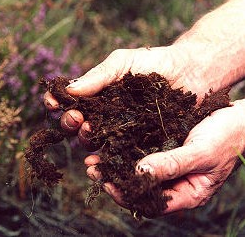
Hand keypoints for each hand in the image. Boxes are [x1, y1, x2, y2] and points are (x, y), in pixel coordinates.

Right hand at [44, 46, 204, 142]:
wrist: (192, 73)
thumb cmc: (156, 62)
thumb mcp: (123, 62)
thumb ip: (98, 75)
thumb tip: (68, 90)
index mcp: (98, 95)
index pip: (71, 102)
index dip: (59, 103)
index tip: (52, 103)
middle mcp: (105, 115)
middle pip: (78, 125)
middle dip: (70, 122)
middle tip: (76, 118)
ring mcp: (120, 131)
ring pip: (94, 141)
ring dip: (85, 138)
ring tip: (89, 131)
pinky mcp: (137, 143)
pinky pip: (118, 152)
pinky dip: (106, 156)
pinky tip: (101, 156)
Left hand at [85, 100, 244, 213]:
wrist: (239, 118)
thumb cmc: (226, 137)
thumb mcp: (202, 152)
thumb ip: (173, 164)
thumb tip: (139, 172)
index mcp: (187, 192)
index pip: (151, 203)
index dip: (126, 195)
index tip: (106, 182)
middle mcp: (175, 182)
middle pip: (139, 189)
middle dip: (114, 180)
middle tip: (91, 168)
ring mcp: (169, 166)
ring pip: (137, 171)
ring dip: (116, 165)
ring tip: (94, 156)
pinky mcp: (166, 149)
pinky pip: (142, 154)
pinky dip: (126, 151)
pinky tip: (112, 143)